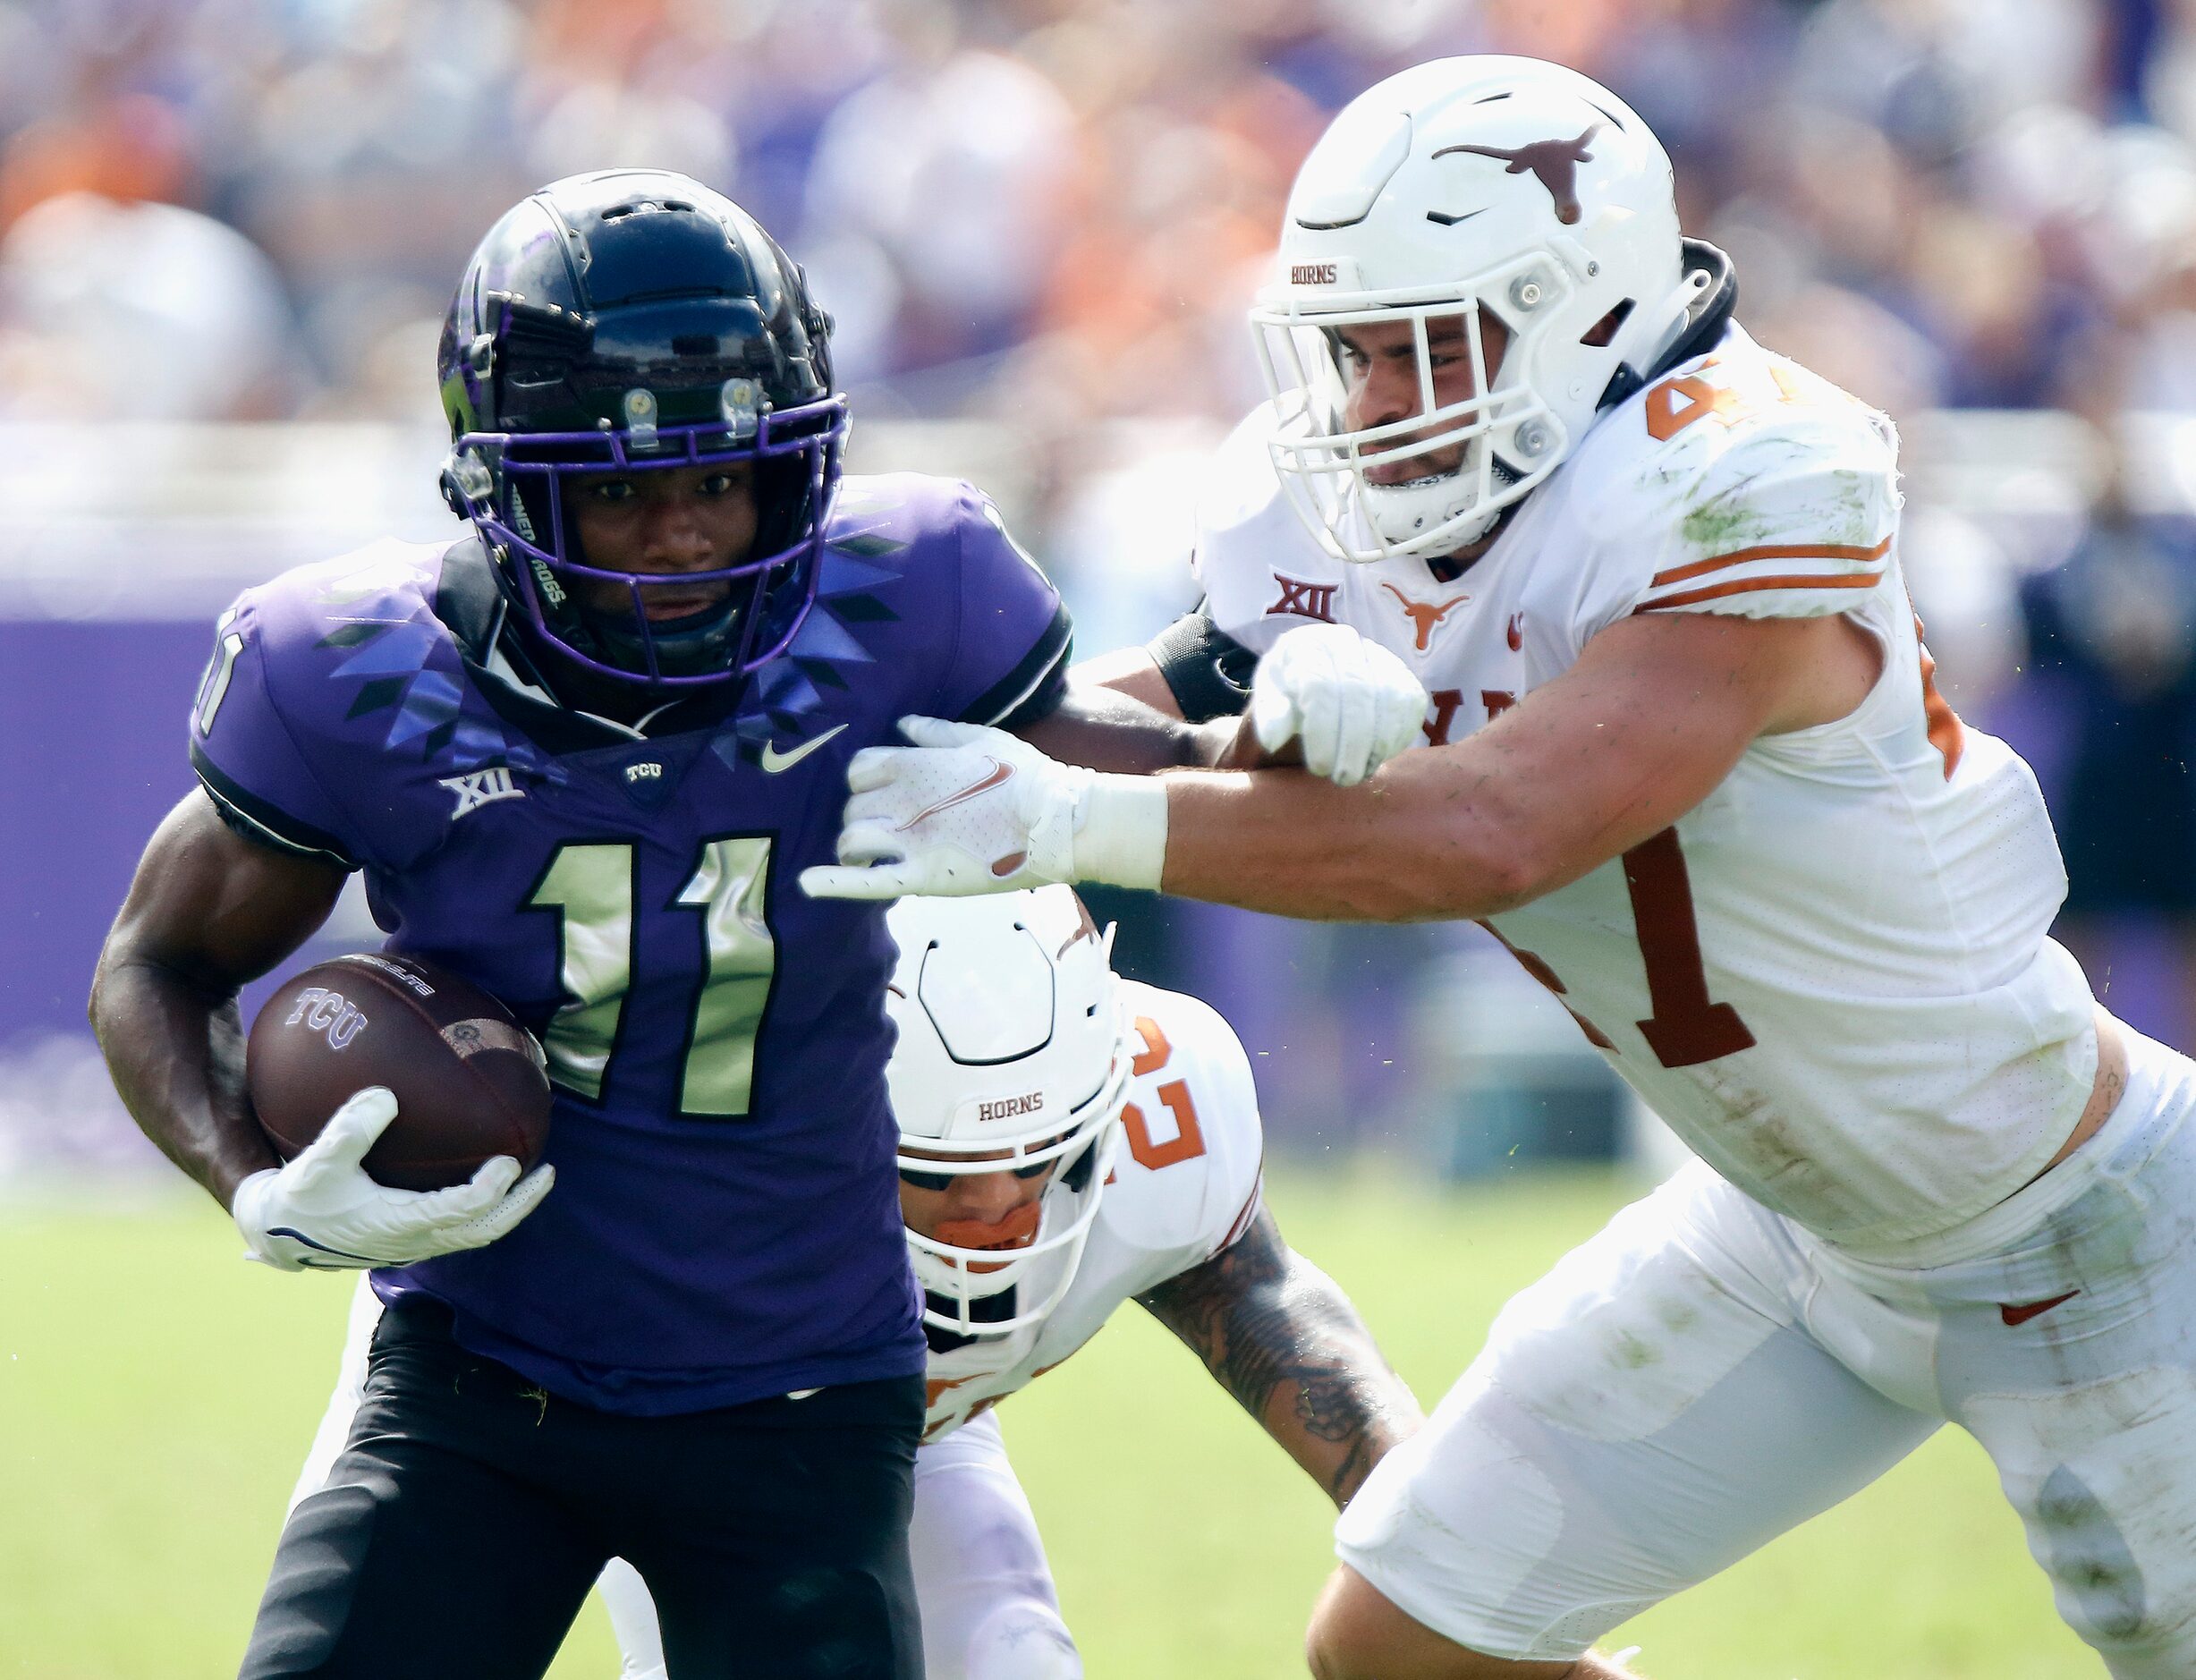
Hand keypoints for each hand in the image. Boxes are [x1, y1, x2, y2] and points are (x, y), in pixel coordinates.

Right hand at [232, 1087, 553, 1271]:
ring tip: (534, 1176)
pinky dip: (484, 1207)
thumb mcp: (316, 1162)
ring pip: (477, 1232)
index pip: (463, 1211)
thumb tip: (387, 1095)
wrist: (278, 1235)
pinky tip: (489, 1178)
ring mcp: (415, 1243)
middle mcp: (415, 1240)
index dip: (492, 1188)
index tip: (509, 1158)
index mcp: (399, 1224)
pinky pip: (460, 1228)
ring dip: (508, 1208)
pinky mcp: (410, 1240)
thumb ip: (349, 1130)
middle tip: (549, 1172)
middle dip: (520, 1203)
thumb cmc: (299, 1197)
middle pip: (485, 1228)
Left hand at [800, 717, 1166, 899]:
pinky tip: (807, 884)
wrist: (1057, 821)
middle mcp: (900, 799)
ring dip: (852, 847)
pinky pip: (865, 882)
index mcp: (912, 763)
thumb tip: (902, 722)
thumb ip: (934, 731)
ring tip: (866, 855)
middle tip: (885, 829)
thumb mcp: (981, 737)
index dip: (866, 783)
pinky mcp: (921, 877)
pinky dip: (831, 882)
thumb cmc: (1025, 775)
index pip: (858, 770)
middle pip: (852, 807)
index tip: (882, 795)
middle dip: (863, 817)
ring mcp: (908, 840)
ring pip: (851, 839)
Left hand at [1249, 623, 1427, 786]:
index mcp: (1304, 646)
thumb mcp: (1265, 708)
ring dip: (1379, 743)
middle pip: (1359, 692)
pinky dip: (1399, 735)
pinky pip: (1411, 703)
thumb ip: (1268, 720)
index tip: (1319, 767)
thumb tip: (1273, 739)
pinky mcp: (1402, 673)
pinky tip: (1379, 756)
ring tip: (1360, 773)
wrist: (1309, 689)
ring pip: (1391, 697)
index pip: (1320, 686)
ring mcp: (1378, 654)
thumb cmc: (1284, 701)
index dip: (1323, 730)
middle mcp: (1344, 641)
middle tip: (1343, 779)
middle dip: (1353, 742)